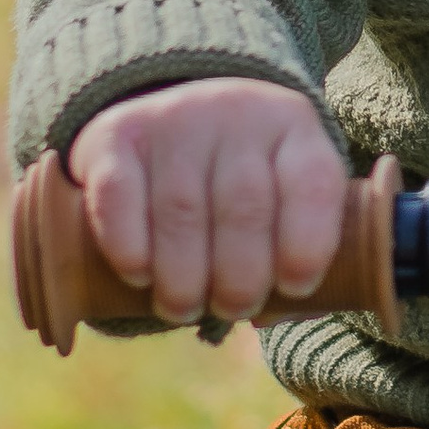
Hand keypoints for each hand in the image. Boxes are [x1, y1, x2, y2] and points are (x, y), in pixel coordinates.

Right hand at [68, 78, 345, 321]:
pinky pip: (119, 195)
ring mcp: (173, 117)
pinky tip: (139, 276)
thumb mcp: (283, 195)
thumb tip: (266, 314)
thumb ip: (288, 252)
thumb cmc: (239, 179)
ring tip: (181, 309)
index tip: (293, 289)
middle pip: (244, 206)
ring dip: (182, 277)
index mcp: (294, 129)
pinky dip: (129, 246)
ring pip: (181, 209)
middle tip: (229, 310)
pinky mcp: (115, 134)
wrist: (171, 115)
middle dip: (239, 278)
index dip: (307, 246)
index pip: (313, 184)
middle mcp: (237, 113)